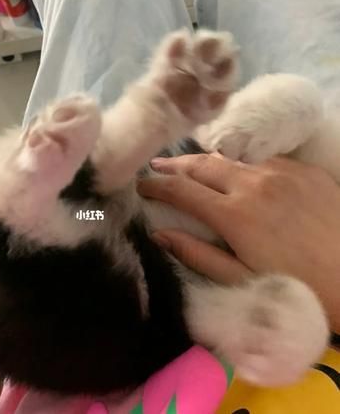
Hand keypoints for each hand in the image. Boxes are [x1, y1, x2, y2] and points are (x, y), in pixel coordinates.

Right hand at [138, 154, 339, 332]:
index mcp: (234, 214)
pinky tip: (237, 172)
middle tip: (156, 167)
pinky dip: (241, 163)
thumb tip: (159, 235)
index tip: (140, 185)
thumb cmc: (299, 287)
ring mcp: (282, 171)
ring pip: (231, 157)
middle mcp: (254, 183)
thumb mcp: (242, 279)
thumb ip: (197, 255)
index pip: (181, 190)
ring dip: (205, 161)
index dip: (155, 185)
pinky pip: (262, 159)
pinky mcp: (305, 169)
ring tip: (190, 167)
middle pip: (201, 164)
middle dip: (174, 165)